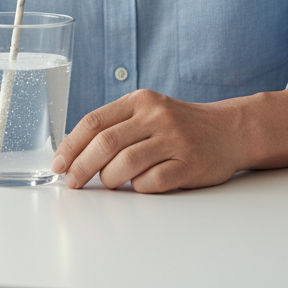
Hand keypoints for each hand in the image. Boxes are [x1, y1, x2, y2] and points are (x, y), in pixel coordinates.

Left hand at [50, 89, 245, 192]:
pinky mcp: (189, 163)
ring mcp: (174, 139)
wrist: (229, 130)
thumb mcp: (149, 111)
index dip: (71, 145)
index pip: (94, 120)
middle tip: (73, 183)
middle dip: (81, 167)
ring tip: (110, 183)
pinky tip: (141, 184)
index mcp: (140, 100)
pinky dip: (140, 187)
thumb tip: (75, 152)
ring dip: (110, 179)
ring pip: (125, 164)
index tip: (58, 164)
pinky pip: (152, 181)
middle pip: (105, 143)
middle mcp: (156, 115)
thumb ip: (118, 124)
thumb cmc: (180, 125)